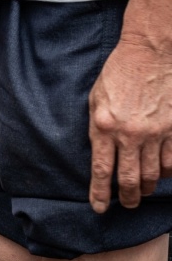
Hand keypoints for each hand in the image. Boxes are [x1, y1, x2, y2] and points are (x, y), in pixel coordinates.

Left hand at [88, 36, 171, 210]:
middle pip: (129, 179)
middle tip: (127, 204)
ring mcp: (155, 132)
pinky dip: (167, 172)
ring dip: (146, 187)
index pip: (101, 171)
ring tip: (142, 191)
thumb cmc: (119, 74)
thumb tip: (102, 155)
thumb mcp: (96, 100)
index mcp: (104, 127)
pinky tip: (162, 174)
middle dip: (127, 198)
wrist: (151, 52)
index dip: (100, 194)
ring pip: (152, 174)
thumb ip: (97, 129)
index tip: (99, 208)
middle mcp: (130, 134)